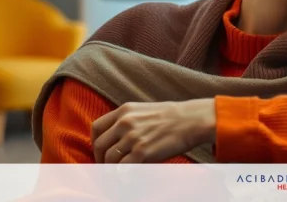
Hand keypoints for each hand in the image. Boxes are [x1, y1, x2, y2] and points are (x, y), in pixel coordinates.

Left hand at [91, 99, 215, 163]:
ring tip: (118, 172)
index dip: (95, 143)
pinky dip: (121, 175)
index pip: (96, 128)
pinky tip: (126, 176)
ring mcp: (133, 138)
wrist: (191, 120)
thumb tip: (113, 138)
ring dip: (111, 168)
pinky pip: (122, 168)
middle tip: (107, 166)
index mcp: (124, 110)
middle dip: (100, 159)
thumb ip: (126, 120)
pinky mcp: (142, 152)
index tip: (100, 151)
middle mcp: (125, 122)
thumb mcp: (143, 111)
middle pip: (100, 145)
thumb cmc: (170, 117)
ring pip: (109, 159)